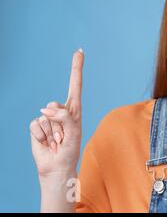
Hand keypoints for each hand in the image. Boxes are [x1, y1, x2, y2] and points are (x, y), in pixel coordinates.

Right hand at [30, 49, 83, 177]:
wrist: (57, 165)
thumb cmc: (70, 148)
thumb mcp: (74, 132)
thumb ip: (63, 117)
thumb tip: (44, 109)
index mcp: (74, 109)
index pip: (75, 84)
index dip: (76, 67)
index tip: (80, 51)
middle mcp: (61, 110)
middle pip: (55, 104)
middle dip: (60, 122)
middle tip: (64, 138)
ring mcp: (48, 117)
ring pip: (46, 116)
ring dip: (52, 132)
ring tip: (57, 140)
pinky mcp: (37, 126)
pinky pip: (36, 124)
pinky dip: (41, 135)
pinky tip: (47, 142)